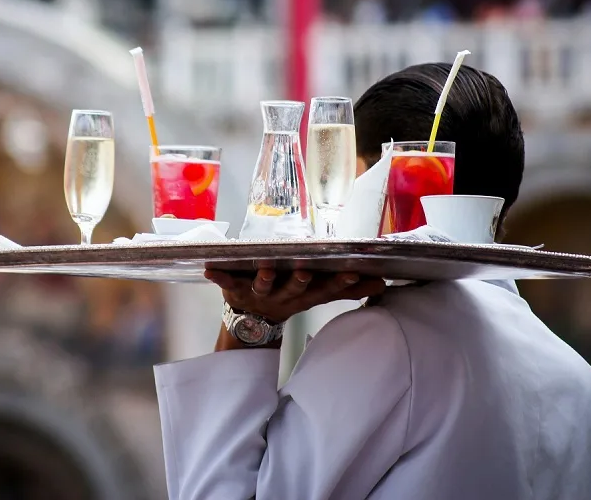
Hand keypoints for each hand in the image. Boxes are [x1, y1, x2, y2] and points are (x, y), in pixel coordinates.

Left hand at [204, 268, 385, 324]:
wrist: (251, 322)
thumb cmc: (289, 297)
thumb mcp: (317, 295)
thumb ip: (346, 289)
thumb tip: (382, 284)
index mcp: (303, 295)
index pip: (325, 290)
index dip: (338, 284)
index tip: (352, 274)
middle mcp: (283, 296)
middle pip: (294, 289)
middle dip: (300, 280)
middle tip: (305, 270)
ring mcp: (258, 294)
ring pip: (263, 285)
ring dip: (264, 277)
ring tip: (265, 268)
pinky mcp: (234, 290)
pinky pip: (225, 282)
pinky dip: (217, 277)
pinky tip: (209, 269)